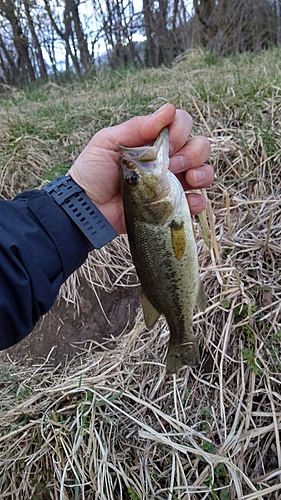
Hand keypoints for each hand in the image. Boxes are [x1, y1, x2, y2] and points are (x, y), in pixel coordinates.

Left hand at [68, 103, 213, 234]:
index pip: (182, 124)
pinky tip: (187, 201)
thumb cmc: (93, 172)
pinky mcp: (172, 207)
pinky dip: (198, 201)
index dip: (180, 131)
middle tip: (173, 163)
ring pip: (204, 171)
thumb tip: (169, 109)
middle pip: (199, 146)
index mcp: (153, 141)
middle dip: (192, 152)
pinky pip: (197, 201)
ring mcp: (172, 183)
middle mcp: (167, 160)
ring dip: (202, 172)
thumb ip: (137, 126)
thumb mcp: (107, 142)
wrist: (87, 208)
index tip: (166, 145)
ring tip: (188, 179)